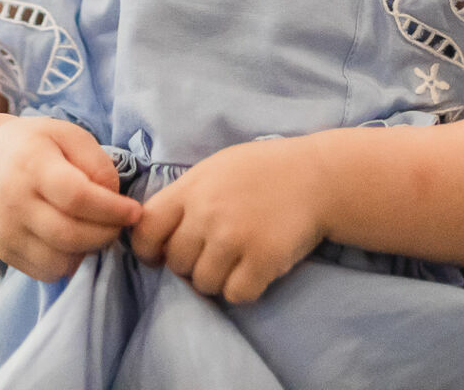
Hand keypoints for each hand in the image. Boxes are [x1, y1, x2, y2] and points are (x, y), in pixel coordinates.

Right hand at [0, 115, 141, 282]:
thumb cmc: (39, 146)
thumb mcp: (70, 135)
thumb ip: (97, 163)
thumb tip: (113, 199)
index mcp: (31, 165)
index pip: (75, 197)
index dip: (111, 210)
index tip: (135, 212)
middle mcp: (12, 201)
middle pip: (68, 235)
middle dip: (105, 235)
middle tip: (120, 225)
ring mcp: (5, 231)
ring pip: (58, 262)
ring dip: (88, 252)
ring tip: (95, 230)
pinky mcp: (4, 251)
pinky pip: (46, 272)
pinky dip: (68, 262)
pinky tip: (73, 240)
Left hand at [130, 137, 325, 304]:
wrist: (317, 176)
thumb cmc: (263, 171)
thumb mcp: (215, 169)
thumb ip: (184, 197)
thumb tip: (153, 232)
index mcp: (191, 188)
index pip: (146, 229)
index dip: (148, 249)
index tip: (160, 254)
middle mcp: (207, 214)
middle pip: (176, 262)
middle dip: (189, 265)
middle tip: (212, 254)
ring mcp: (235, 238)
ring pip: (203, 283)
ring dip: (216, 280)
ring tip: (235, 261)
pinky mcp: (263, 259)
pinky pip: (235, 294)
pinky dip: (243, 289)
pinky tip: (254, 270)